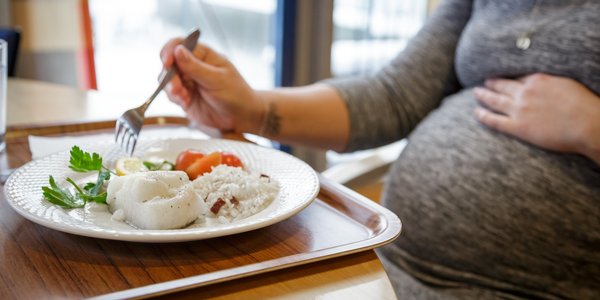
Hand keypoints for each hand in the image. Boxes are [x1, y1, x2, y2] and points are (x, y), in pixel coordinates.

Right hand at [160, 38, 263, 133]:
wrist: (241, 116)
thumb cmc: (236, 93)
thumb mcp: (217, 79)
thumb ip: (195, 67)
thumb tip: (177, 50)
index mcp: (202, 55)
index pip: (179, 44)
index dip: (169, 50)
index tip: (167, 62)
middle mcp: (192, 66)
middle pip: (169, 62)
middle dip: (168, 74)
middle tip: (177, 87)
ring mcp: (187, 82)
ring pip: (166, 79)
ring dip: (170, 87)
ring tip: (183, 96)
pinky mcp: (184, 97)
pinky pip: (171, 94)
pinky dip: (174, 97)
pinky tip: (185, 101)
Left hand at [474, 73, 599, 162]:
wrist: (587, 124)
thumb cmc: (584, 105)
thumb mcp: (566, 83)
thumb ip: (551, 82)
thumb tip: (545, 83)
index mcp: (538, 80)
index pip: (518, 77)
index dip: (509, 78)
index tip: (502, 77)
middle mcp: (525, 93)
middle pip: (503, 86)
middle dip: (492, 83)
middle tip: (484, 82)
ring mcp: (519, 110)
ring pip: (495, 100)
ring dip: (483, 96)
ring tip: (476, 93)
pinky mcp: (518, 127)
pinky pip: (495, 121)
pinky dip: (483, 116)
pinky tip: (476, 113)